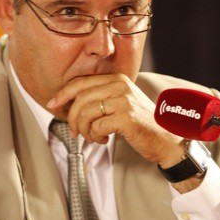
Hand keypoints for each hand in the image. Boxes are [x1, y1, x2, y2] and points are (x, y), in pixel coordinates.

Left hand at [47, 73, 184, 167]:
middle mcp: (120, 86)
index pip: (81, 82)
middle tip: (74, 131)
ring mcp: (123, 101)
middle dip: (72, 118)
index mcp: (117, 79)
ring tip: (93, 137)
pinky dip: (95, 136)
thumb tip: (70, 105)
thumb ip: (101, 98)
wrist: (166, 138)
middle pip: (80, 98)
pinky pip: (96, 126)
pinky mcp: (125, 117)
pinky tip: (104, 139)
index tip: (52, 104)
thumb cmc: (141, 123)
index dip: (63, 94)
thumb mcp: (122, 103)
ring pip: (86, 113)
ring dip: (84, 130)